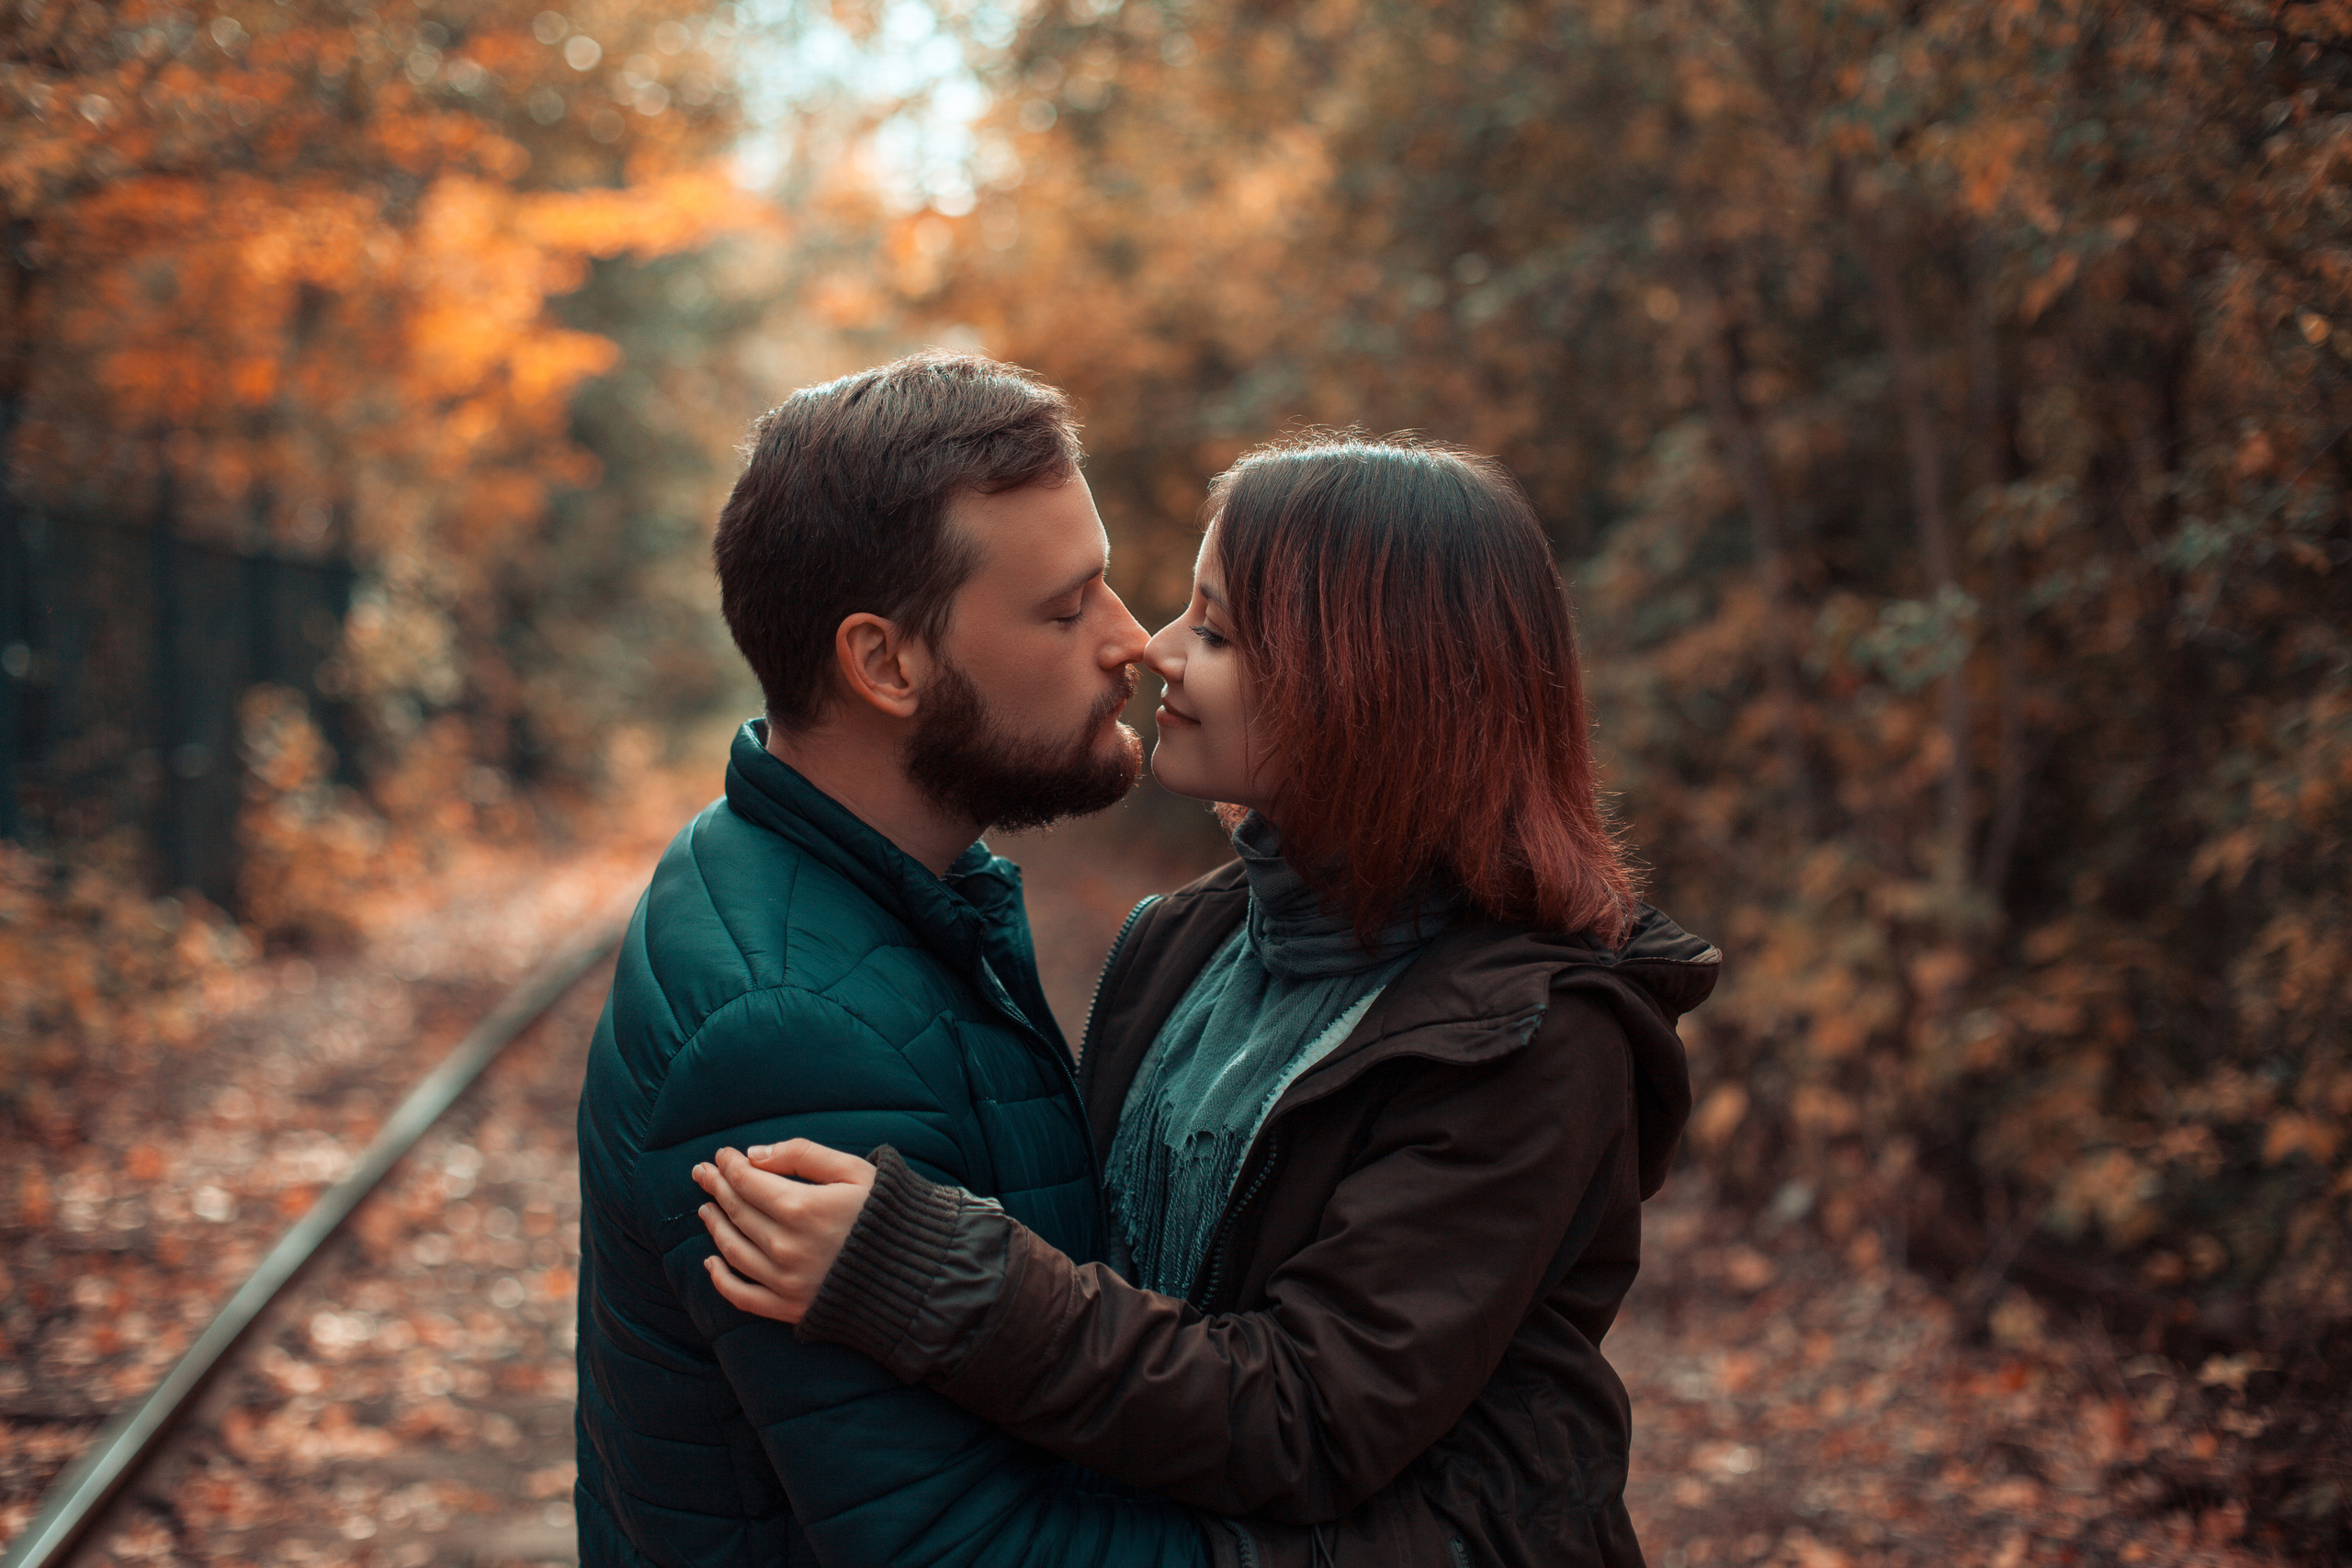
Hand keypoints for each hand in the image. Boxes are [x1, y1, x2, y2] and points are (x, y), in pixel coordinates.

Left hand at [692, 1139, 876, 1322]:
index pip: (748, 1182)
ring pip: (732, 1250)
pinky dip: (720, 1279)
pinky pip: (742, 1296)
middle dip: (716, 1188)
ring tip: (706, 1209)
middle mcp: (786, 1246)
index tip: (722, 1155)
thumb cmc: (887, 1214)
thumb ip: (802, 1155)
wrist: (917, 1273)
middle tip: (701, 1173)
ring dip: (714, 1226)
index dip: (730, 1166)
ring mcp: (786, 1281)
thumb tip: (754, 1155)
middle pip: (737, 1212)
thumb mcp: (853, 1170)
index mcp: (802, 1207)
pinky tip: (711, 1262)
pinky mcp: (790, 1308)